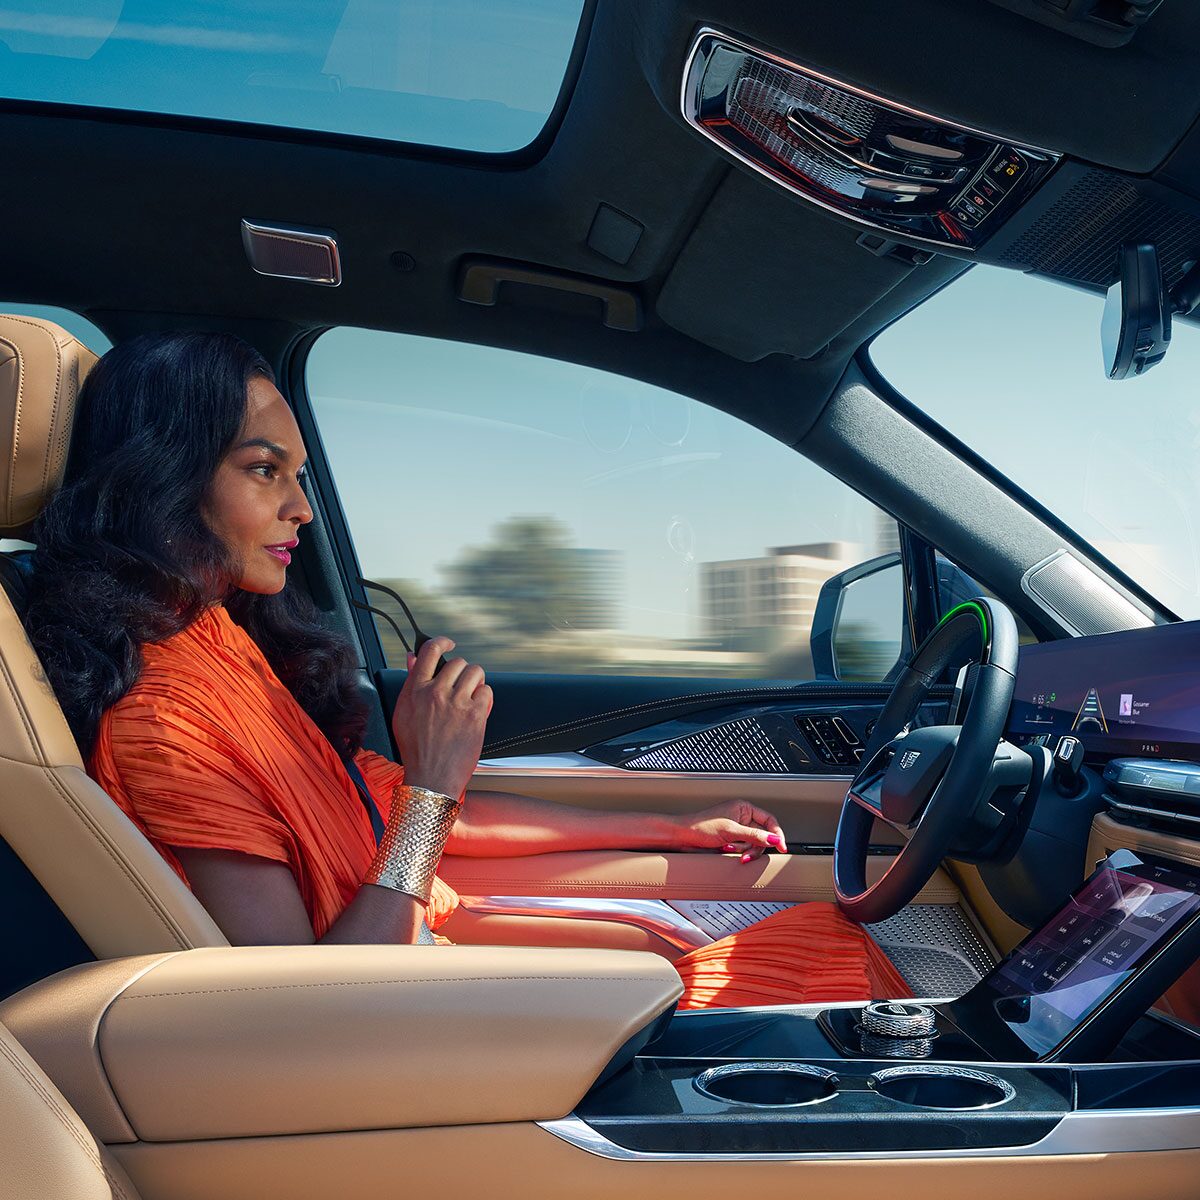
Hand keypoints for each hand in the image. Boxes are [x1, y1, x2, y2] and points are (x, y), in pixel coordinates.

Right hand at [390, 636, 491, 799]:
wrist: (431, 779)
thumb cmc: (416, 750)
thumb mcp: (403, 713)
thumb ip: (411, 682)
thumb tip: (414, 657)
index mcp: (415, 691)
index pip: (429, 652)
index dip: (442, 642)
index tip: (449, 643)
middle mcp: (434, 693)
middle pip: (458, 662)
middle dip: (463, 672)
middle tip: (462, 686)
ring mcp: (455, 703)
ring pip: (475, 672)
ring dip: (476, 682)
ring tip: (472, 696)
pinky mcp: (474, 715)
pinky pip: (487, 691)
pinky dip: (485, 698)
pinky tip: (477, 710)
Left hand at [672, 800, 787, 862]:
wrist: (683, 836)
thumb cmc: (701, 826)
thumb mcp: (731, 831)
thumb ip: (754, 836)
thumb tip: (774, 839)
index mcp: (744, 808)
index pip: (769, 820)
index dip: (776, 834)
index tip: (781, 846)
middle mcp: (743, 817)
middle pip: (763, 835)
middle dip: (754, 846)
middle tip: (747, 854)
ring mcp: (738, 829)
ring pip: (754, 844)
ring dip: (744, 850)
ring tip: (730, 848)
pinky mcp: (733, 840)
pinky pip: (744, 849)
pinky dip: (738, 852)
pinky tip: (726, 849)